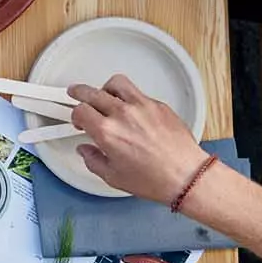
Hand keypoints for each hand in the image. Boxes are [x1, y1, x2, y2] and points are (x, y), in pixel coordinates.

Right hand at [68, 75, 208, 202]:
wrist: (186, 175)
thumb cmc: (155, 179)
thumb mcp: (114, 177)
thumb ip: (93, 161)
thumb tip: (86, 151)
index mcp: (107, 132)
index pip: (80, 111)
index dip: (75, 115)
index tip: (78, 120)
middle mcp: (122, 114)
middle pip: (92, 92)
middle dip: (80, 92)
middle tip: (76, 92)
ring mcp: (142, 106)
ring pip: (116, 83)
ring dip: (105, 87)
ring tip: (103, 94)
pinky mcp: (158, 105)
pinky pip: (138, 92)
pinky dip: (129, 97)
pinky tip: (130, 107)